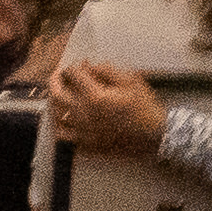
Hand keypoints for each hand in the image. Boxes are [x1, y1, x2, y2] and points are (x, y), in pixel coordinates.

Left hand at [41, 56, 160, 152]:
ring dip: (56, 101)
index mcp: (95, 96)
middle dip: (56, 79)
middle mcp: (83, 113)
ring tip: (60, 95)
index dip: (75, 66)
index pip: (72, 74)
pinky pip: (63, 136)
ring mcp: (82, 131)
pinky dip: (60, 125)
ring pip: (56, 114)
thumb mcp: (132, 81)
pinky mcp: (86, 144)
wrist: (155, 138)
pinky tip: (64, 120)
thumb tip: (89, 66)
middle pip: (56, 92)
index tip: (81, 66)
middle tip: (59, 75)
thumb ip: (107, 70)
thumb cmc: (146, 109)